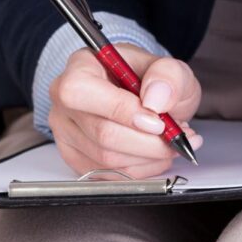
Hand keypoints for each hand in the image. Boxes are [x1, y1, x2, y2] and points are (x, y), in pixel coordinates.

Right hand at [47, 44, 203, 177]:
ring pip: (106, 159)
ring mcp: (64, 132)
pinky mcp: (73, 156)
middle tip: (177, 136)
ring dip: (148, 157)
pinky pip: (106, 174)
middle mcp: (63, 101)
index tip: (158, 122)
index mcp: (80, 67)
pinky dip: (139, 169)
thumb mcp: (168, 67)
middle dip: (148, 142)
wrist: (141, 96)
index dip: (122, 111)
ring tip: (169, 143)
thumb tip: (156, 100)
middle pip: (101, 133)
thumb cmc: (147, 79)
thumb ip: (168, 75)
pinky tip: (152, 154)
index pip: (82, 92)